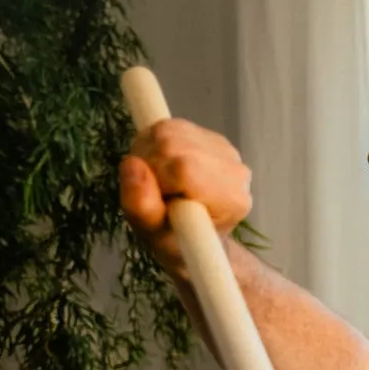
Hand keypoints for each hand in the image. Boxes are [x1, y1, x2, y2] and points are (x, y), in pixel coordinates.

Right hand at [119, 118, 252, 279]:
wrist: (194, 237)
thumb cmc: (175, 242)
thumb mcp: (153, 237)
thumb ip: (141, 206)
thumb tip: (132, 164)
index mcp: (231, 201)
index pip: (182, 168)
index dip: (156, 178)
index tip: (157, 199)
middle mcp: (236, 172)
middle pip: (172, 143)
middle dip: (149, 164)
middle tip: (153, 191)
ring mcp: (226, 152)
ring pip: (169, 130)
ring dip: (149, 153)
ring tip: (156, 182)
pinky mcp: (211, 139)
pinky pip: (171, 127)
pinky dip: (155, 145)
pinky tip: (162, 167)